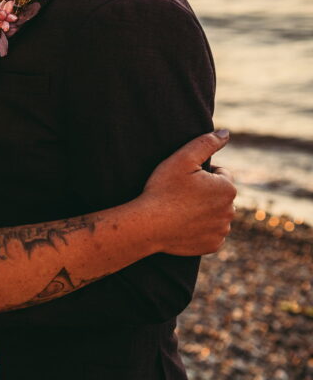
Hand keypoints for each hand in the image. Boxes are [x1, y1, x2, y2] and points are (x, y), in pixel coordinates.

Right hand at [141, 130, 235, 255]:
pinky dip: (201, 229)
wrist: (148, 225)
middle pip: (219, 195)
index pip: (220, 174)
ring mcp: (222, 230)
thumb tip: (226, 133)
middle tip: (179, 194)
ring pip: (216, 214)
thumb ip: (206, 142)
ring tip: (180, 210)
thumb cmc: (163, 189)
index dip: (199, 174)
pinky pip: (211, 233)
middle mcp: (231, 211)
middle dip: (205, 193)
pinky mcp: (213, 245)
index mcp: (227, 188)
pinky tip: (184, 225)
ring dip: (204, 211)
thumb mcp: (182, 159)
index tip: (182, 180)